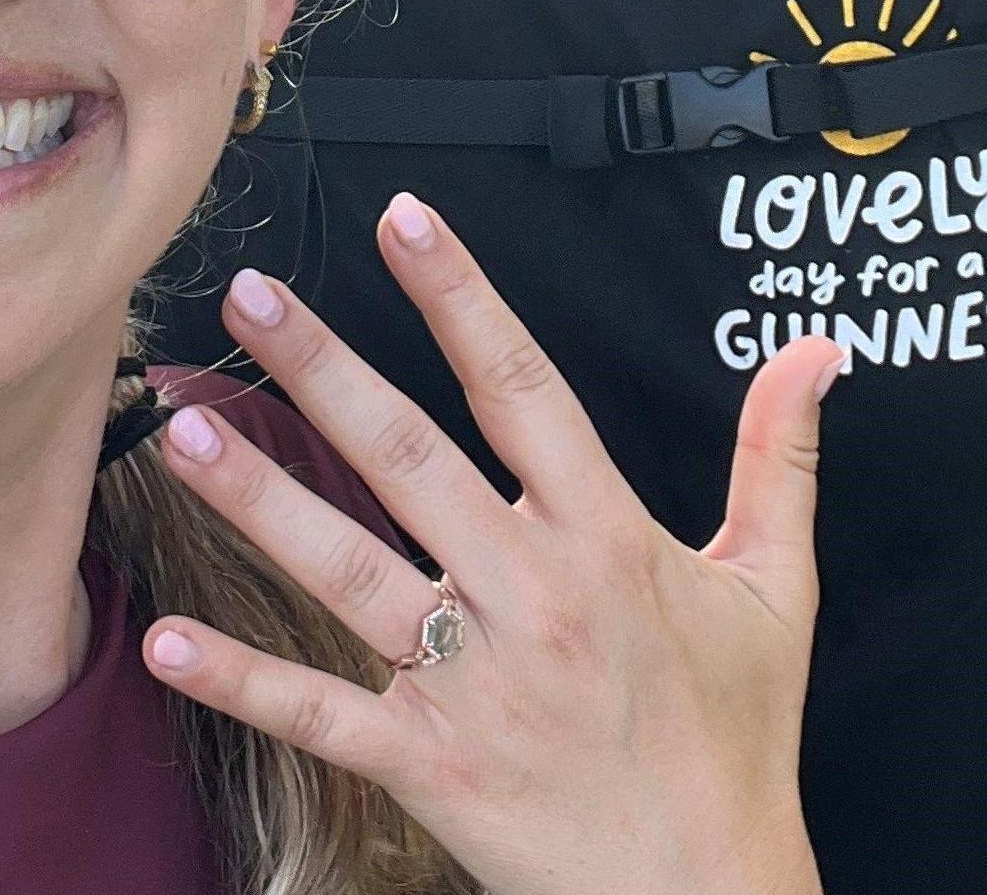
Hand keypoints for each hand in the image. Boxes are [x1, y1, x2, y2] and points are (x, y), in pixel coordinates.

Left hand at [140, 192, 840, 894]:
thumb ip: (780, 458)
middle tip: (247, 294)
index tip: (403, 222)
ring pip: (348, 569)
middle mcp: (530, 594)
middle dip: (323, 368)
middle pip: (410, 458)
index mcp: (606, 537)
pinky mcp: (431, 764)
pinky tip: (169, 641)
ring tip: (182, 428)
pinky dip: (245, 682)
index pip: (521, 386)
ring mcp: (473, 681)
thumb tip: (817, 354)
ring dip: (260, 497)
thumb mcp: (776, 588)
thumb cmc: (737, 739)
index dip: (460, 298)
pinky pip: (323, 716)